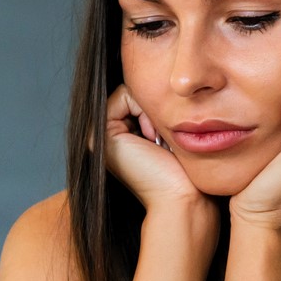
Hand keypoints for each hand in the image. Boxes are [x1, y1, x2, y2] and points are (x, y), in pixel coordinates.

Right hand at [104, 84, 205, 214]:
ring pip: (130, 92)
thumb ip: (155, 111)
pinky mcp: (101, 134)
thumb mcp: (168, 132)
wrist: (180, 197)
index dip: (156, 109)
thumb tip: (159, 84)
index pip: (136, 97)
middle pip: (132, 92)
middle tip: (161, 141)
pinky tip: (152, 139)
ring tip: (157, 142)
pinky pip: (126, 95)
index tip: (165, 138)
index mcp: (115, 137)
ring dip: (151, 112)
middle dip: (153, 109)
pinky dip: (146, 111)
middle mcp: (102, 136)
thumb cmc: (183, 170)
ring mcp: (97, 135)